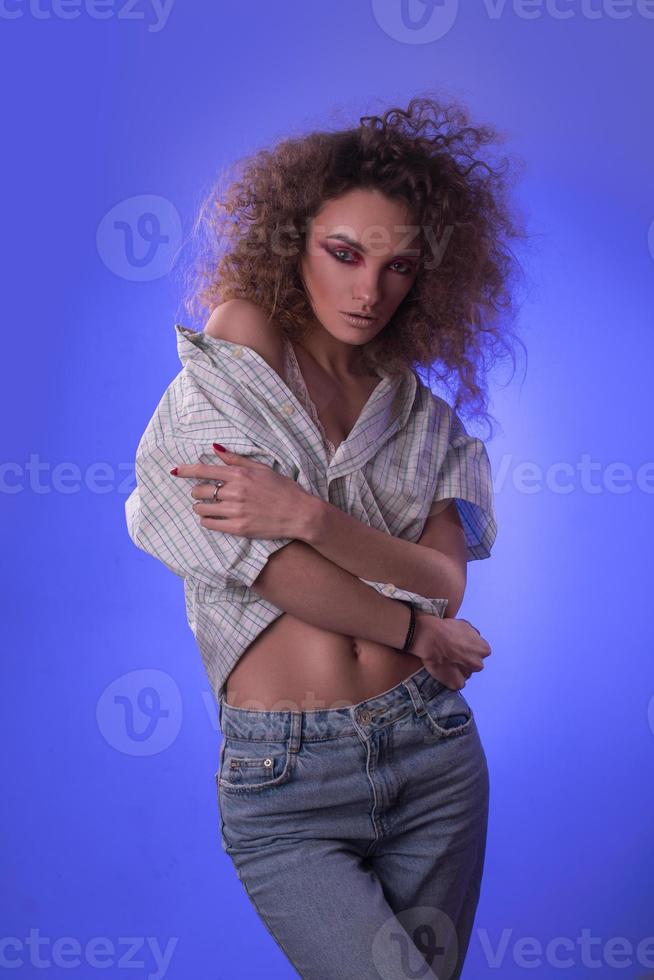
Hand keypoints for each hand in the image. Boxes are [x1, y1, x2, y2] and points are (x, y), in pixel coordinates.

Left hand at [171, 445, 314, 539]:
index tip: (175, 471)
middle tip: (202, 492)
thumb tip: (215, 449)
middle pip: (200, 490)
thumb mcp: (262, 468)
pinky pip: (210, 524)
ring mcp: (236, 511)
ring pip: (202, 508)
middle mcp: (235, 491)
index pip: (204, 470)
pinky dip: (206, 520)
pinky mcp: (238, 528)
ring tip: (206, 506)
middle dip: (197, 491)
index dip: (186, 471)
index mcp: (240, 474)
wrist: (300, 513)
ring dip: (200, 506)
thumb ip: (236, 460)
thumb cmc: (283, 489)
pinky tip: (211, 518)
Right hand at [409, 613, 491, 689]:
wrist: (431, 637)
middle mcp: (478, 663)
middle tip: (453, 655)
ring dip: (458, 670)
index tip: (461, 647)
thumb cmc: (446, 629)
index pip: (480, 652)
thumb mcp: (465, 625)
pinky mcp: (456, 683)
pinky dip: (451, 679)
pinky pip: (456, 683)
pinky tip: (443, 670)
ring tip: (445, 662)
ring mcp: (468, 674)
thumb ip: (472, 636)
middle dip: (466, 661)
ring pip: (465, 674)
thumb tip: (472, 639)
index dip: (469, 650)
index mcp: (483, 649)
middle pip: (474, 664)